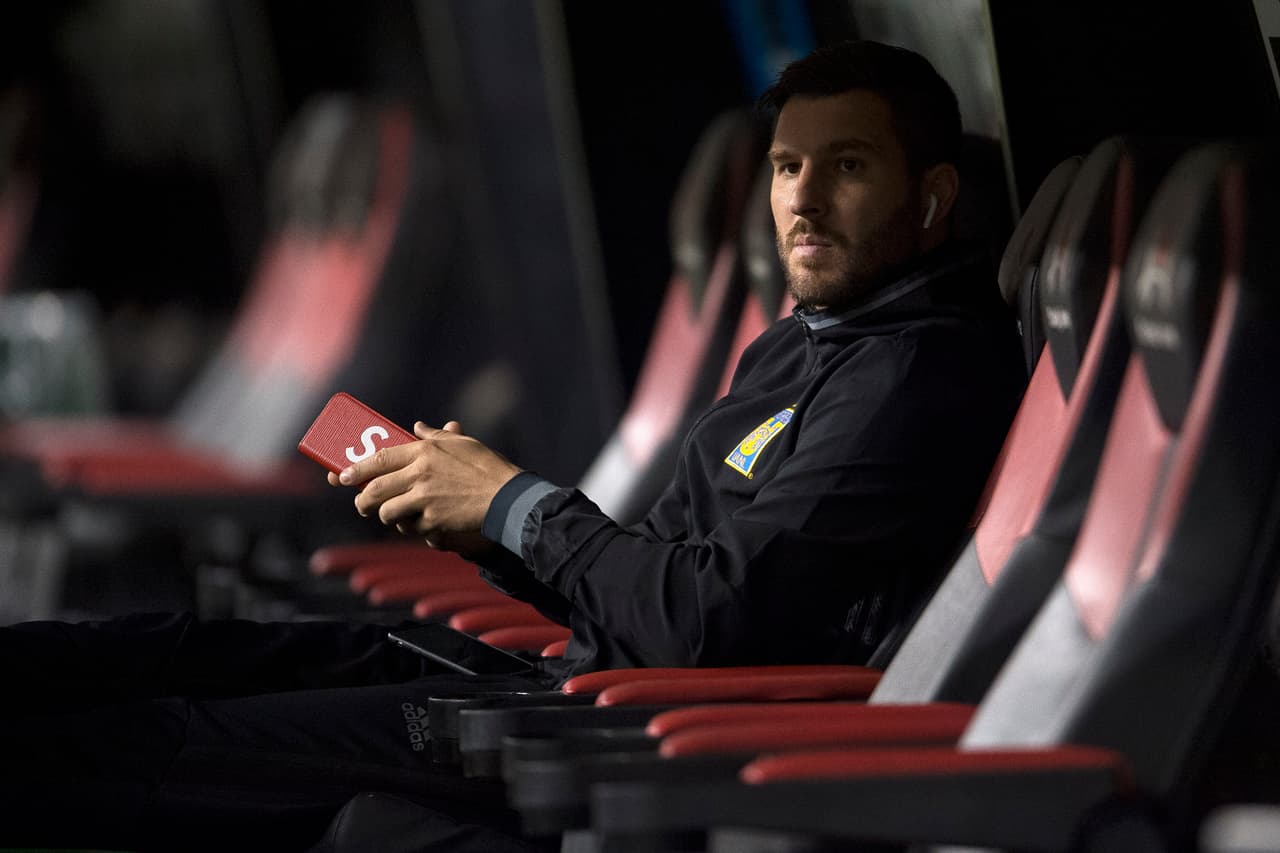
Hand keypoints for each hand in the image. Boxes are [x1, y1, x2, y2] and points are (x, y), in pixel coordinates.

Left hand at [335, 420, 521, 544]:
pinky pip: (411, 527)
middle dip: (362, 500)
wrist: (507, 498)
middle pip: (375, 488)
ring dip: (385, 516)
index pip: (380, 458)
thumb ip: (434, 436)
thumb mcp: (461, 444)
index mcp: (424, 451)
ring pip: (387, 511)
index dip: (357, 468)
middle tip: (361, 504)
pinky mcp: (433, 520)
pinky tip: (422, 523)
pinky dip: (413, 527)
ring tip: (390, 516)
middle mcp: (420, 474)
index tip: (343, 475)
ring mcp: (425, 499)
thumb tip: (417, 427)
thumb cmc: (487, 467)